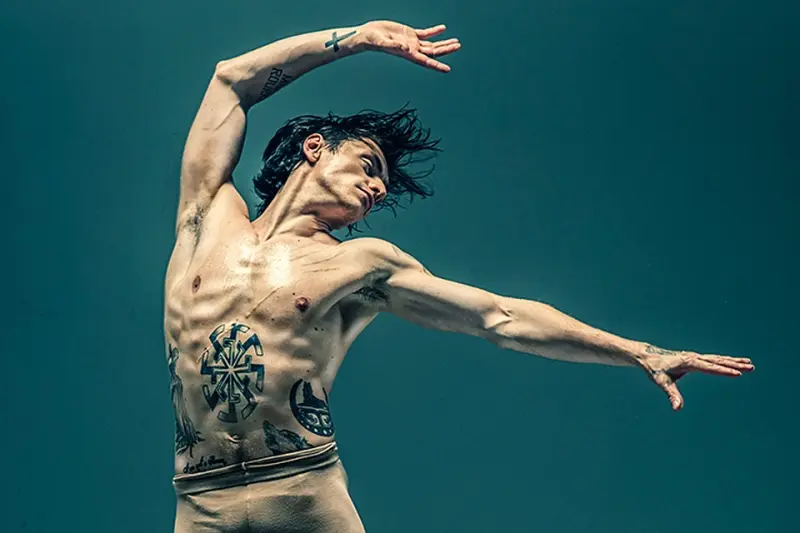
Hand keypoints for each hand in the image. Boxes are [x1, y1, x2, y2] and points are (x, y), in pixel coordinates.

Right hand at [360, 21, 460, 71]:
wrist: (368, 35)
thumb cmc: (373, 41)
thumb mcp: (383, 43)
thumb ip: (394, 46)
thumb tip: (406, 47)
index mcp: (408, 54)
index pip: (426, 61)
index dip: (437, 66)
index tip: (448, 70)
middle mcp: (413, 49)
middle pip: (433, 52)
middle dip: (446, 49)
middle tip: (458, 46)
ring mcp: (412, 42)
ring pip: (432, 44)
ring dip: (444, 43)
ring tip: (456, 42)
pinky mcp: (409, 33)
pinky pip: (425, 33)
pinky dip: (434, 32)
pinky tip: (443, 29)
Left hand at [638, 345, 753, 410]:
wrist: (648, 357)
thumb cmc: (655, 370)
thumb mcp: (662, 383)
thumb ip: (671, 395)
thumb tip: (677, 408)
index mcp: (689, 362)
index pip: (710, 368)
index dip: (723, 371)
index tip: (738, 373)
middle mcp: (694, 358)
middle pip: (718, 361)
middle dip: (734, 365)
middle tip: (751, 367)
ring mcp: (695, 357)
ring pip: (718, 359)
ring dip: (734, 361)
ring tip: (749, 363)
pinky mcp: (695, 358)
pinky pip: (713, 360)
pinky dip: (725, 360)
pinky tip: (734, 362)